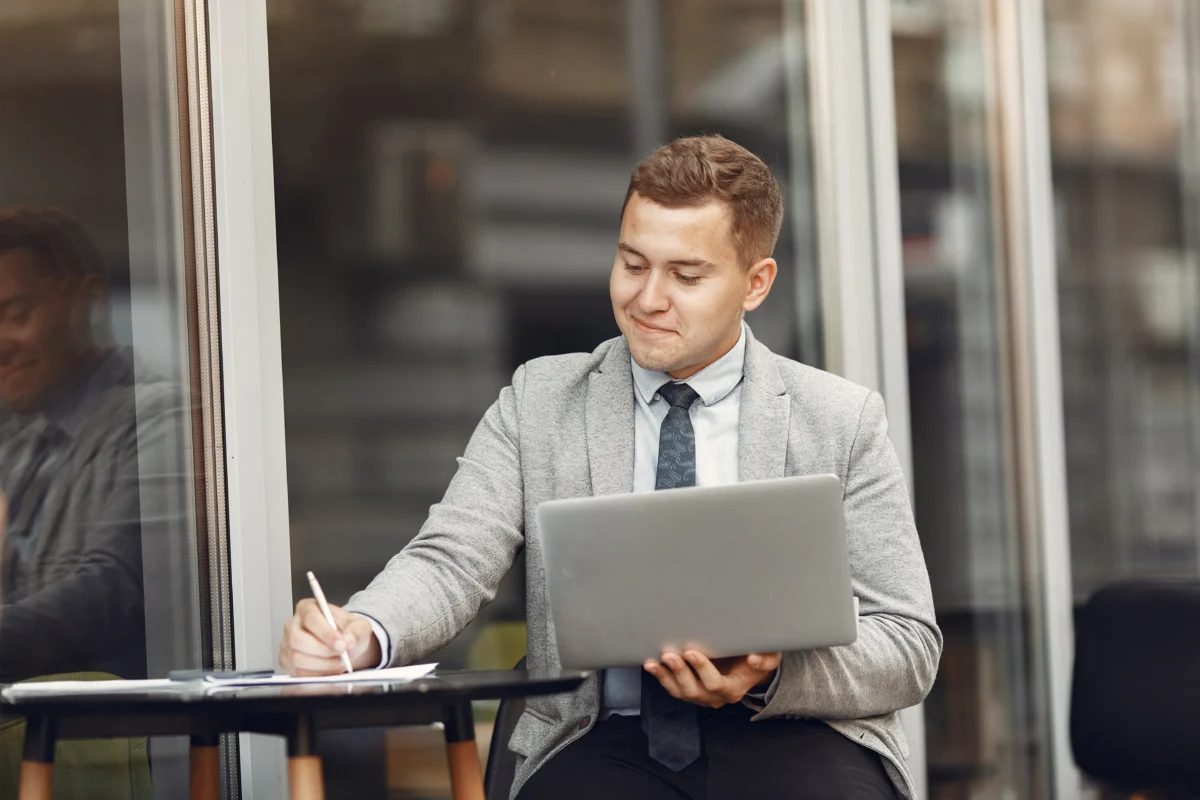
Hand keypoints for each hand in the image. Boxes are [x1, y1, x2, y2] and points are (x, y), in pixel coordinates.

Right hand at [279, 599, 380, 675]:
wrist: (344, 645)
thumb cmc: (347, 631)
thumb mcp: (359, 626)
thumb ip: (356, 631)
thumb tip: (347, 641)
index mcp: (307, 608)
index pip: (311, 619)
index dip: (325, 633)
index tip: (341, 644)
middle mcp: (293, 625)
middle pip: (298, 640)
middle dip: (323, 651)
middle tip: (341, 656)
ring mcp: (287, 644)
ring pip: (297, 659)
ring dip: (322, 665)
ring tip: (338, 663)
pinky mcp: (287, 662)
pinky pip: (297, 673)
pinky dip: (316, 675)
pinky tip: (329, 670)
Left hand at [644, 650, 780, 708]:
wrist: (750, 665)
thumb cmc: (758, 657)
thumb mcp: (770, 655)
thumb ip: (766, 658)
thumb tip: (755, 659)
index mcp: (732, 689)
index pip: (715, 684)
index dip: (702, 670)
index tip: (692, 652)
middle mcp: (714, 697)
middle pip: (694, 691)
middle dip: (680, 673)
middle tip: (670, 655)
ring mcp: (700, 695)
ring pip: (680, 692)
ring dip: (665, 677)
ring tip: (653, 662)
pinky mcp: (689, 689)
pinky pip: (672, 687)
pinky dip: (660, 677)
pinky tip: (651, 664)